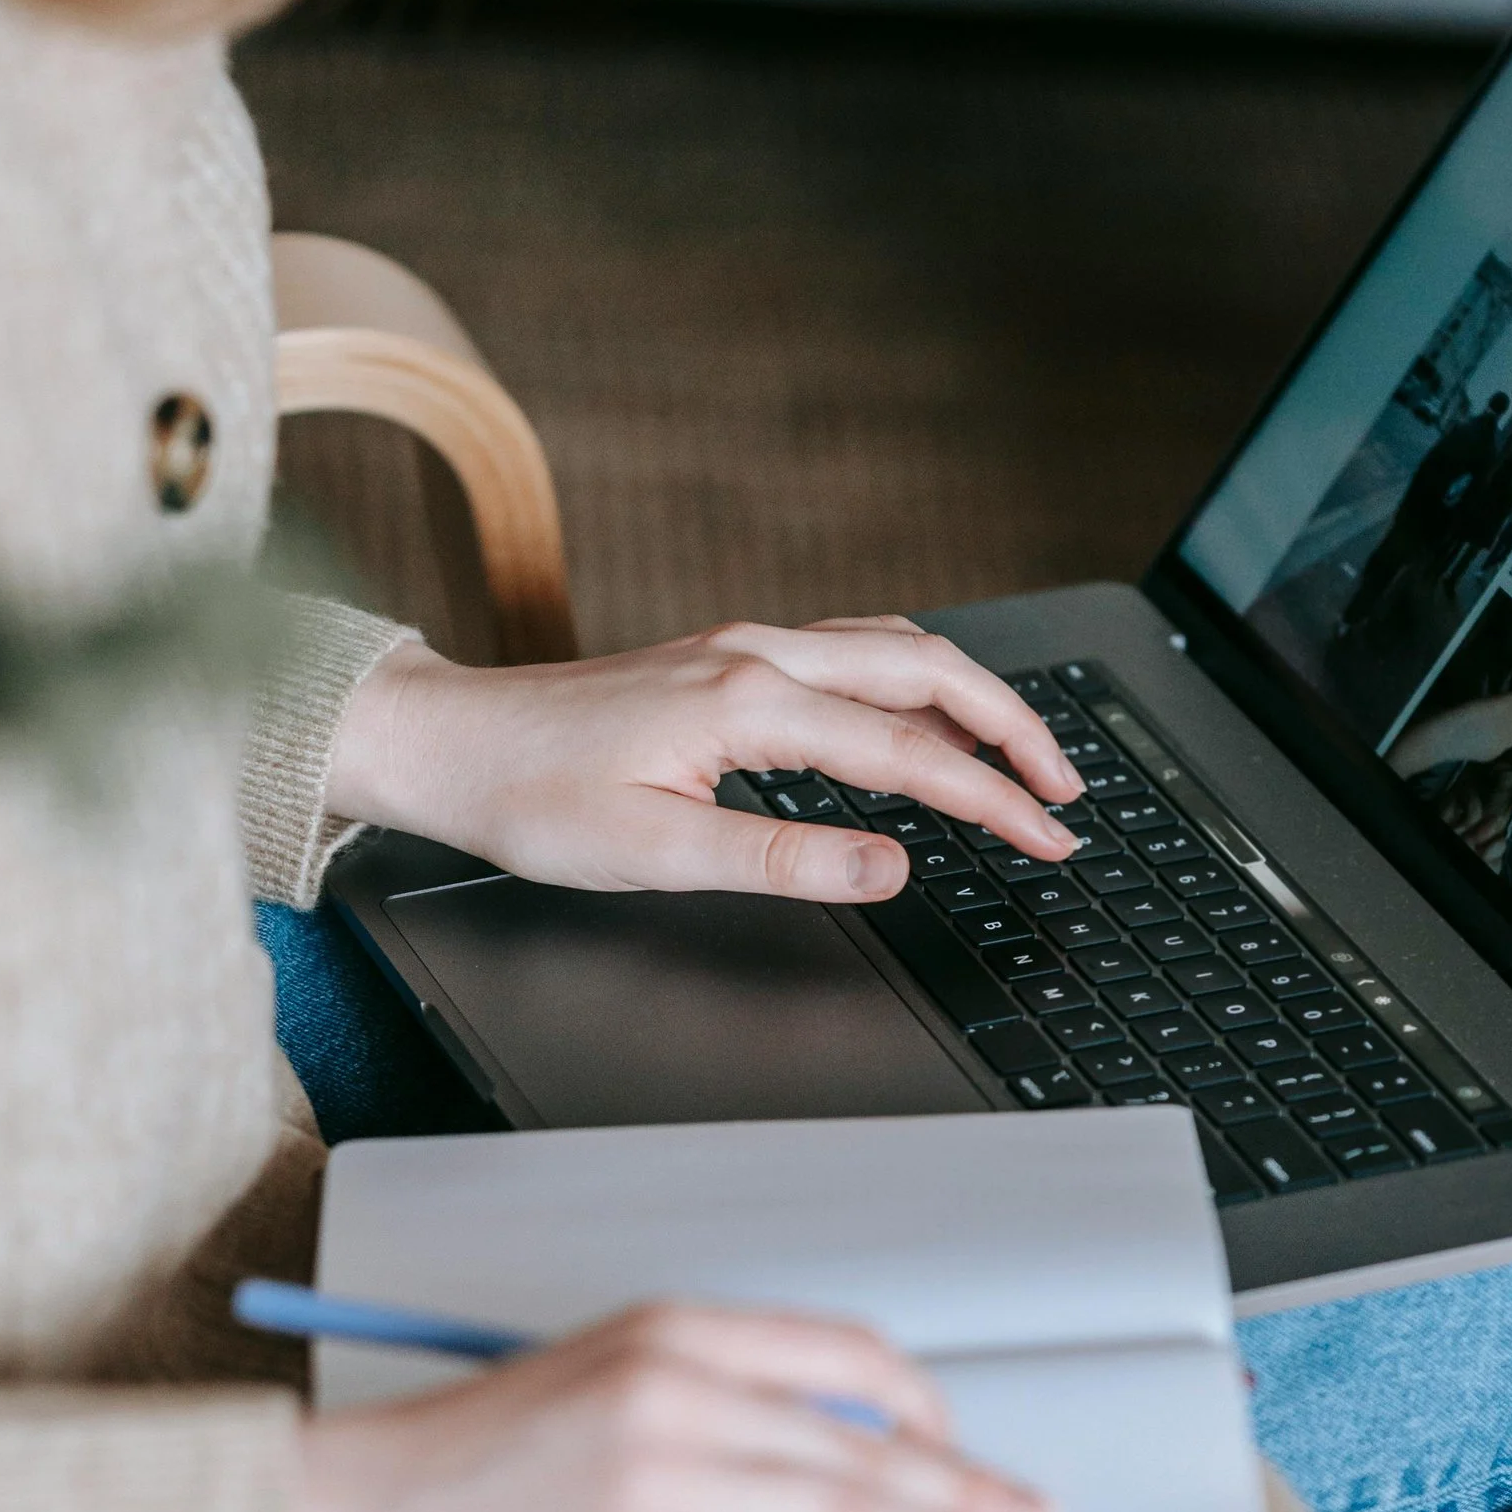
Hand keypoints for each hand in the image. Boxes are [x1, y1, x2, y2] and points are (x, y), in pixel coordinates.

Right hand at [296, 1298, 1055, 1511]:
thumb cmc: (443, 1470)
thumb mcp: (583, 1387)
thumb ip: (692, 1401)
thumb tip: (814, 1455)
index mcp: (667, 1331)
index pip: (844, 1354)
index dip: (925, 1410)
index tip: (962, 1451)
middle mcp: (672, 1390)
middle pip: (867, 1444)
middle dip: (970, 1495)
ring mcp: (653, 1479)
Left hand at [323, 616, 1083, 903]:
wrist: (444, 744)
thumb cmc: (526, 797)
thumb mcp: (655, 854)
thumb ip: (784, 859)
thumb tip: (890, 865)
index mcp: (747, 701)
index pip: (907, 752)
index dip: (993, 799)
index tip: (1049, 837)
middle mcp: (754, 654)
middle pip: (925, 669)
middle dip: (1012, 727)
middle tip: (1068, 790)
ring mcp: (740, 646)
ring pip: (891, 648)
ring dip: (968, 696)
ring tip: (1021, 753)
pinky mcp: (722, 658)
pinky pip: (848, 651)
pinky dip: (911, 681)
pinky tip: (921, 717)